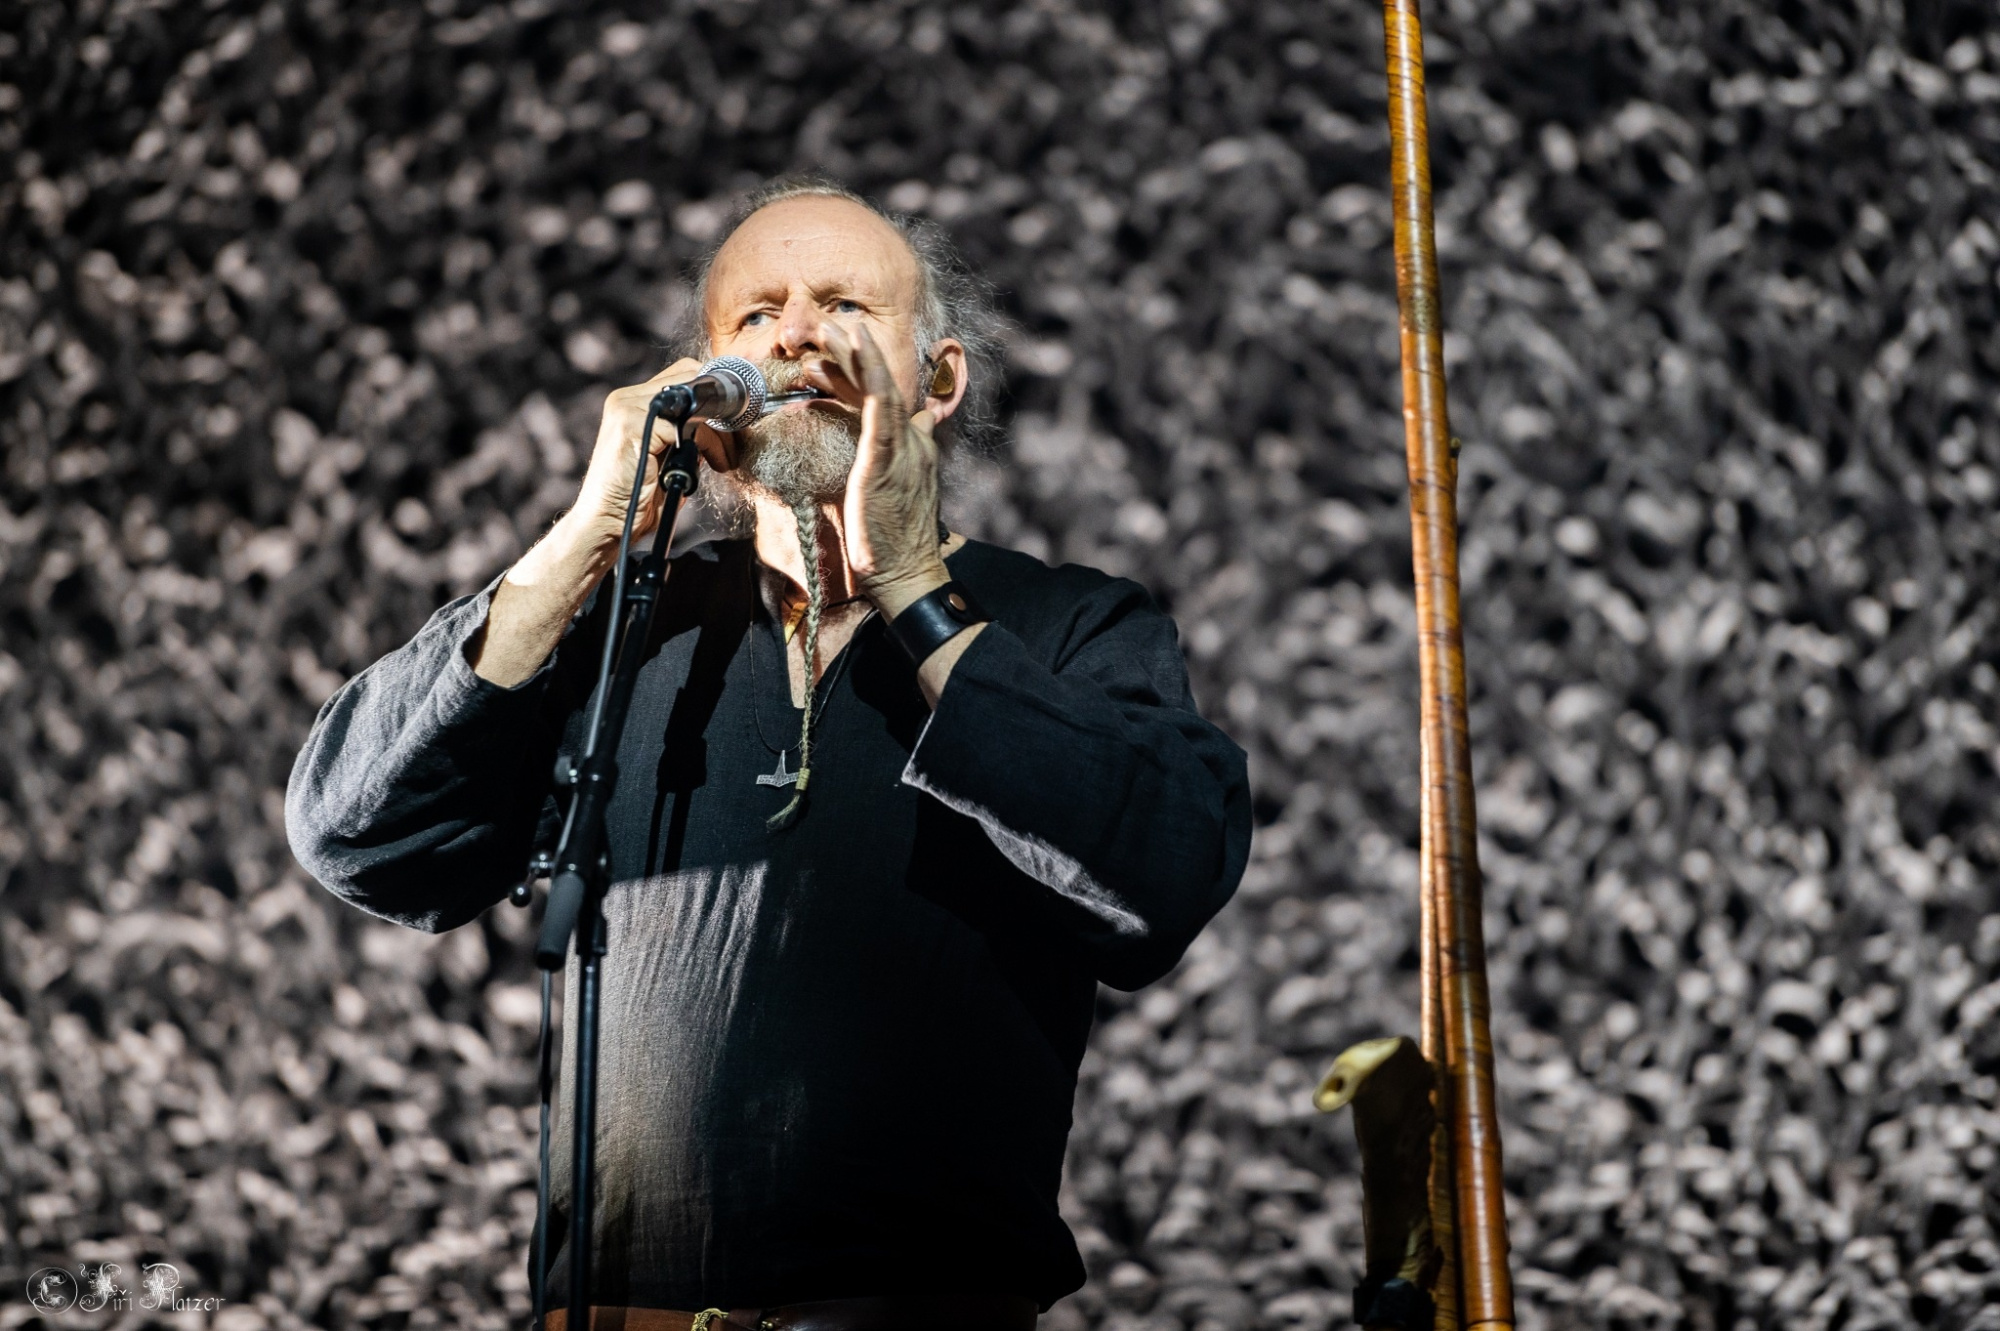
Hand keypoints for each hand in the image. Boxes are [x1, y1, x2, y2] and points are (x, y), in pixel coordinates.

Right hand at [570, 359, 735, 549]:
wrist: (606, 522)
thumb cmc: (638, 496)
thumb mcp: (667, 458)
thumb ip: (684, 434)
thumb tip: (717, 424)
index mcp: (632, 402)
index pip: (684, 376)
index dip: (712, 397)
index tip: (732, 426)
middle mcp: (626, 399)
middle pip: (691, 379)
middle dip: (720, 411)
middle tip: (732, 444)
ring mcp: (626, 409)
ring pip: (692, 402)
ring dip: (716, 433)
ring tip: (723, 460)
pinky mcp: (631, 427)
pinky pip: (685, 426)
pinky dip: (704, 445)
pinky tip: (711, 464)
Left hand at [806, 321, 948, 615]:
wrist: (907, 575)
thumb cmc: (892, 545)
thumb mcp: (892, 498)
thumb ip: (889, 468)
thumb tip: (879, 451)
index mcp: (911, 449)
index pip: (883, 400)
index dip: (855, 376)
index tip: (822, 363)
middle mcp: (912, 440)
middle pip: (881, 384)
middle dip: (853, 353)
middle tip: (822, 328)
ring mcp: (903, 447)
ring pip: (880, 384)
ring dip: (856, 351)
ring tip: (829, 325)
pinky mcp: (887, 457)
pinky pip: (880, 405)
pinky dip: (870, 370)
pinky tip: (856, 345)